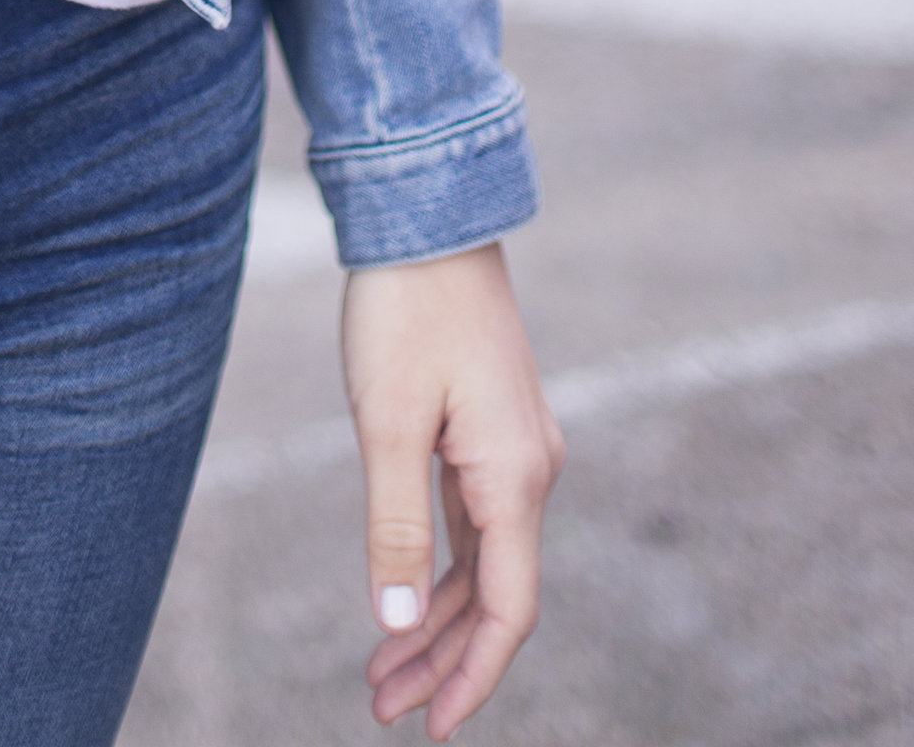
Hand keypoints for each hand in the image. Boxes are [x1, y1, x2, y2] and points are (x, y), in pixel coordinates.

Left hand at [342, 242, 560, 734]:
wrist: (428, 218)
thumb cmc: (404, 311)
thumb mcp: (386, 423)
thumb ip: (393, 528)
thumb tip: (394, 628)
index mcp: (514, 477)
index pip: (507, 609)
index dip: (472, 676)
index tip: (432, 729)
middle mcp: (531, 471)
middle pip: (495, 596)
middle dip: (442, 660)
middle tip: (383, 710)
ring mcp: (516, 451)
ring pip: (483, 563)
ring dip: (436, 620)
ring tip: (382, 673)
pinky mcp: (493, 432)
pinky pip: (474, 523)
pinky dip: (440, 569)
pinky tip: (403, 597)